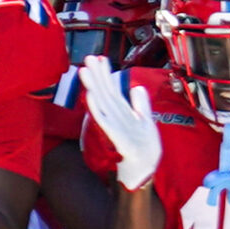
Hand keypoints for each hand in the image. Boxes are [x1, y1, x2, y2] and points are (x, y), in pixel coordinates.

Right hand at [78, 56, 160, 191]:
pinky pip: (105, 122)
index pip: (112, 90)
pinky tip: (90, 96)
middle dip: (97, 75)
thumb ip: (140, 104)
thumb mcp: (145, 121)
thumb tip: (136, 87)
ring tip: (84, 70)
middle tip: (88, 57)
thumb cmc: (143, 148)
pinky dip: (97, 109)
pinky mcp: (117, 139)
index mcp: (122, 113)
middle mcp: (116, 118)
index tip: (100, 57)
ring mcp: (115, 128)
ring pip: (103, 104)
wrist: (145, 171)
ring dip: (93, 87)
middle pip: (105, 93)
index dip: (106, 74)